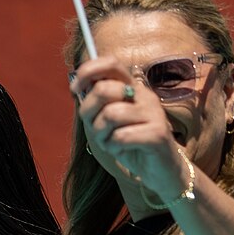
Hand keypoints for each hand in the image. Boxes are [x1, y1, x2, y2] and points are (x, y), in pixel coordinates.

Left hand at [72, 57, 188, 205]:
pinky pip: (121, 136)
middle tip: (98, 130)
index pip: (111, 63)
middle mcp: (144, 95)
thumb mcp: (105, 123)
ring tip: (112, 142)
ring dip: (102, 134)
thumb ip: (94, 105)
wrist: (158, 170)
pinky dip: (114, 147)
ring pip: (110, 114)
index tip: (74, 90)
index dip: (88, 72)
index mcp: (132, 88)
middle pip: (104, 89)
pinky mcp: (158, 133)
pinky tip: (122, 150)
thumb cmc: (129, 144)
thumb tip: (77, 86)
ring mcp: (153, 113)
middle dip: (90, 114)